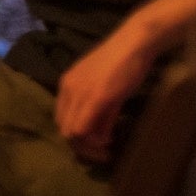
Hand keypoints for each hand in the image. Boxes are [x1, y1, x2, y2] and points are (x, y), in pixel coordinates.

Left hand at [56, 21, 157, 162]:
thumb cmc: (123, 62)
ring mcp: (80, 93)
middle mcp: (68, 89)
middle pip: (64, 129)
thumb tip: (100, 135)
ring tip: (106, 149)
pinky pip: (84, 128)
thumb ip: (99, 110)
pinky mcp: (96, 98)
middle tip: (101, 153)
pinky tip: (108, 141)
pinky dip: (95, 141)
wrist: (134, 43)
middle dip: (81, 146)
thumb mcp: (104, 86)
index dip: (76, 137)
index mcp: (66, 85)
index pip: (61, 119)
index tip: (94, 144)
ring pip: (72, 131)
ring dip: (88, 146)